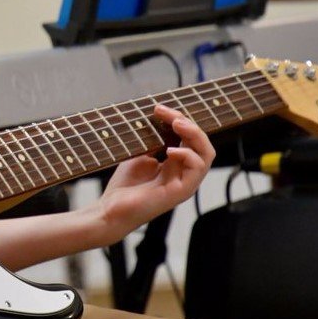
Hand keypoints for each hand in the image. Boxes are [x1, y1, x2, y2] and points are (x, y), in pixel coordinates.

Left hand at [94, 105, 214, 243]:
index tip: (158, 108)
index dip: (178, 118)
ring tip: (177, 125)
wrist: (110, 210)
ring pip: (206, 155)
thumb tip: (161, 117)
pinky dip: (188, 156)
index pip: (189, 137)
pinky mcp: (180, 193)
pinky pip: (197, 171)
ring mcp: (184, 183)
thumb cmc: (124, 185)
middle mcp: (184, 172)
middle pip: (202, 143)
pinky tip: (171, 151)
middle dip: (189, 123)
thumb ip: (154, 138)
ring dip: (194, 135)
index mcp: (176, 163)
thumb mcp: (140, 153)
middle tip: (171, 115)